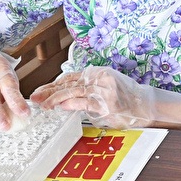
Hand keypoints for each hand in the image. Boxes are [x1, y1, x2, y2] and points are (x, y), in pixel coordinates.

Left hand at [30, 66, 180, 128]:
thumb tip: (63, 97)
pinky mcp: (106, 103)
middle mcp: (99, 78)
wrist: (145, 105)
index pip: (70, 77)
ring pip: (73, 92)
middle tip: (35, 98)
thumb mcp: (105, 87)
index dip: (53, 85)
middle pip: (68, 84)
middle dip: (49, 92)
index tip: (40, 91)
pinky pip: (83, 103)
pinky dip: (70, 105)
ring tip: (42, 105)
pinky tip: (60, 107)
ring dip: (55, 99)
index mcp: (98, 73)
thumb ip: (86, 89)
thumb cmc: (126, 98)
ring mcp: (103, 90)